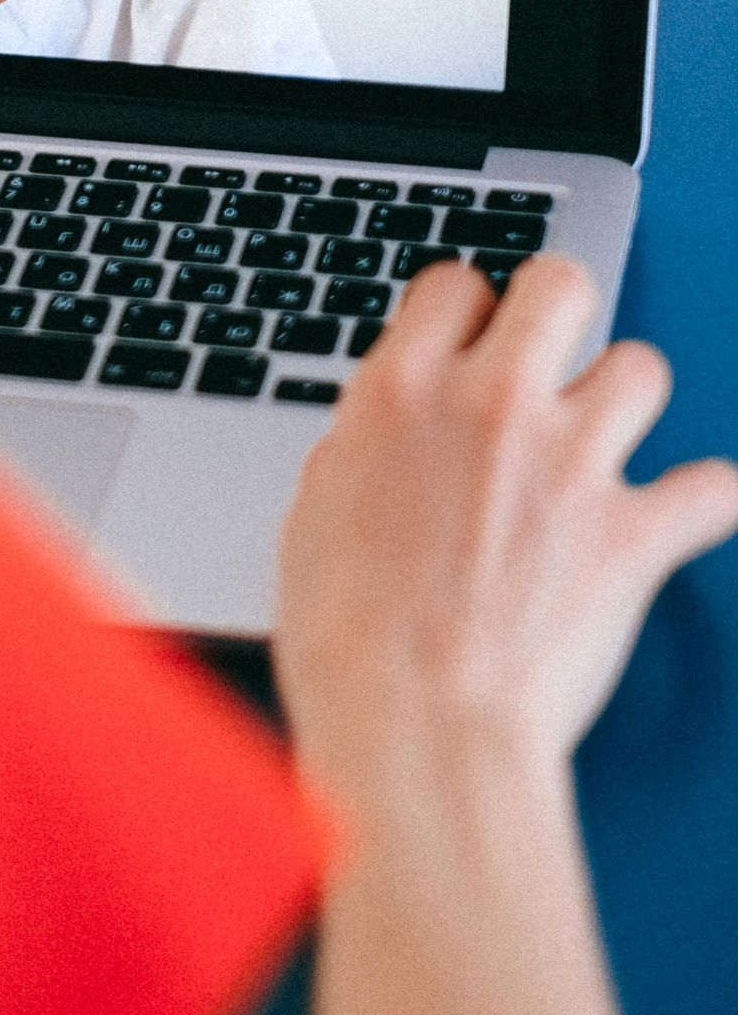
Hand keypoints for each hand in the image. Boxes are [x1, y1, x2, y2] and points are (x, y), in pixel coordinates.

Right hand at [276, 254, 737, 813]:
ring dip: (627, 401)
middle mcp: (490, 406)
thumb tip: (393, 430)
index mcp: (400, 394)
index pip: (453, 284)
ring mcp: (572, 465)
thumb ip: (369, 446)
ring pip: (642, 366)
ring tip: (608, 438)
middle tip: (550, 354)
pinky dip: (707, 502)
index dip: (464, 311)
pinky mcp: (633, 535)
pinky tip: (690, 511)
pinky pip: (714, 488)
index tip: (468, 337)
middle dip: (560, 312)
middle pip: (560, 285)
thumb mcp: (315, 511)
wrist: (415, 731)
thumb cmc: (345, 643)